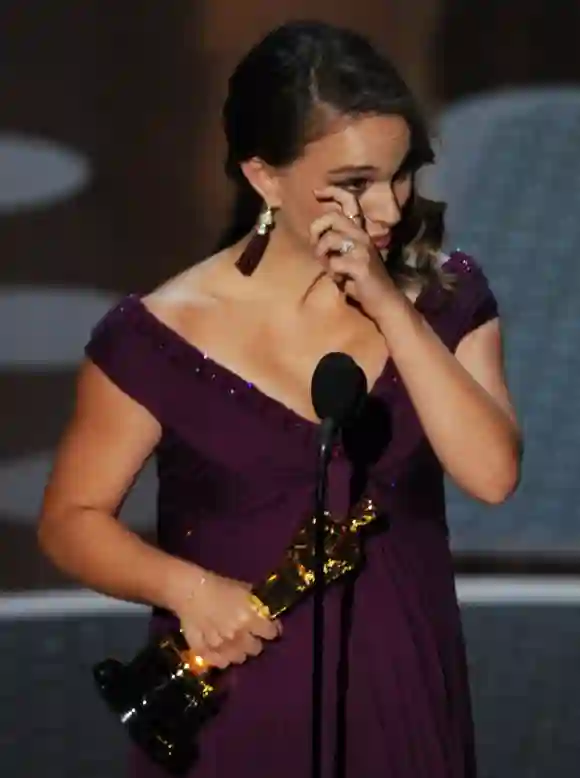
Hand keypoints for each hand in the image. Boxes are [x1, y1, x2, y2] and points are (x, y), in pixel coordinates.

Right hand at [171, 568, 281, 669]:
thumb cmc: (217, 585)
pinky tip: (220, 651)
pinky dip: (221, 659)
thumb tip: (264, 610)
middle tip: (248, 635)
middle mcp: (238, 636)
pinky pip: (219, 663)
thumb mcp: (241, 588)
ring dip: (238, 651)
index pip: (270, 632)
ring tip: (233, 644)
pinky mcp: (205, 652)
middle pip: (255, 649)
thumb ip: (254, 602)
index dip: (270, 629)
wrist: (188, 589)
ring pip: (238, 658)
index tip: (267, 627)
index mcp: (249, 618)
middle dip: (253, 642)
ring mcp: (221, 646)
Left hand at [310, 186, 396, 319]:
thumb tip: (315, 240)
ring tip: (328, 267)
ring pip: (330, 239)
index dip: (333, 192)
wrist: (384, 302)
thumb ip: (337, 246)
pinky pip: (335, 263)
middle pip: (332, 217)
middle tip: (316, 248)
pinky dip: (332, 274)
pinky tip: (340, 280)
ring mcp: (363, 249)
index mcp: (360, 232)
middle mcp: (363, 236)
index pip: (350, 202)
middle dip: (316, 230)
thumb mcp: (350, 258)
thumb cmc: (363, 282)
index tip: (316, 192)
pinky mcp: (361, 265)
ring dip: (322, 255)